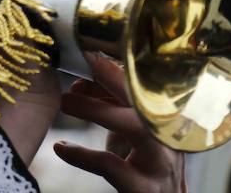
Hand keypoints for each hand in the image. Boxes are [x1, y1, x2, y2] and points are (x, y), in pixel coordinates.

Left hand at [54, 53, 186, 192]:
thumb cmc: (145, 159)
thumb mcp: (130, 128)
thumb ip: (110, 102)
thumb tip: (80, 81)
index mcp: (165, 114)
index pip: (146, 81)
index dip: (116, 65)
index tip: (88, 51)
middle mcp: (169, 133)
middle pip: (145, 97)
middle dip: (111, 79)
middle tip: (77, 69)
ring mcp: (160, 160)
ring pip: (133, 126)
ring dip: (95, 110)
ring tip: (65, 101)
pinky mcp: (145, 186)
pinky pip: (111, 165)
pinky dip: (82, 154)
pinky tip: (61, 147)